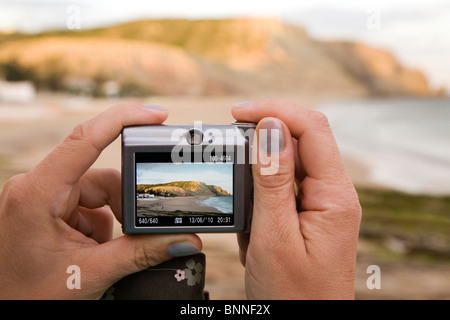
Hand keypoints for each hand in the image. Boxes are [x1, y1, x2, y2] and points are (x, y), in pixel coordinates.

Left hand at [0, 103, 201, 298]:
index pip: (84, 139)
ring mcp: (44, 197)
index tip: (158, 115)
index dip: (123, 119)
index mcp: (37, 193)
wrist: (1, 311)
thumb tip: (183, 239)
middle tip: (141, 233)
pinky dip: (103, 226)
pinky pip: (90, 206)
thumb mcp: (89, 274)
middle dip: (125, 206)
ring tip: (107, 254)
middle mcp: (38, 187)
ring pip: (100, 193)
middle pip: (102, 178)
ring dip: (114, 220)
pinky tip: (96, 250)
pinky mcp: (51, 209)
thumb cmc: (26, 296)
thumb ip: (140, 254)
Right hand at [233, 99, 360, 298]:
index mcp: (335, 197)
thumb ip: (272, 180)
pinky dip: (260, 185)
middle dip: (265, 131)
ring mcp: (321, 202)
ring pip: (291, 159)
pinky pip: (284, 183)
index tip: (238, 113)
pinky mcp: (308, 212)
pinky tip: (247, 206)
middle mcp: (333, 193)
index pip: (312, 129)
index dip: (275, 111)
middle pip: (303, 138)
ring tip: (236, 186)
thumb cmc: (293, 295)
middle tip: (228, 141)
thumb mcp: (275, 236)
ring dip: (259, 162)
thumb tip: (271, 127)